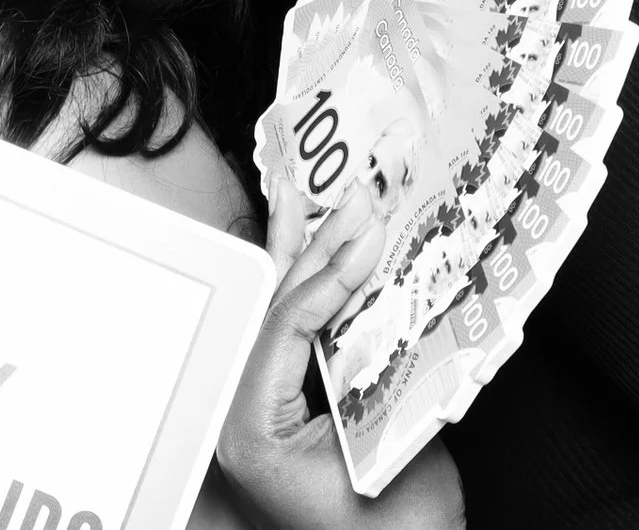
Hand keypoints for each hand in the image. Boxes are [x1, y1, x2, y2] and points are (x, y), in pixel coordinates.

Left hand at [215, 202, 462, 529]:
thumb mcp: (390, 444)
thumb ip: (380, 371)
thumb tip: (386, 294)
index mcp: (251, 427)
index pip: (285, 326)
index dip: (330, 276)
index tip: (368, 236)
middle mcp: (249, 412)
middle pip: (280, 307)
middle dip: (317, 247)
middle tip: (354, 197)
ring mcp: (267, 407)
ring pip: (282, 311)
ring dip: (303, 252)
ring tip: (305, 194)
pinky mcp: (293, 404)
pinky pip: (300, 332)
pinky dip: (315, 288)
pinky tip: (315, 246)